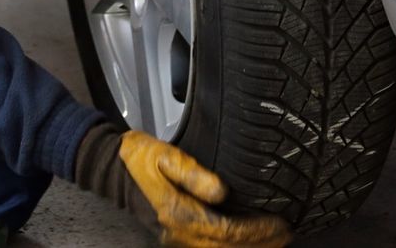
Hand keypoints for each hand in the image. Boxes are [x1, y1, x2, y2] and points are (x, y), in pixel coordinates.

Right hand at [75, 124, 291, 246]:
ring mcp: (174, 238)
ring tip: (272, 242)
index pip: (226, 230)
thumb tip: (222, 191)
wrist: (110, 169)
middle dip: (258, 244)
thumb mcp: (165, 156)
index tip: (279, 224)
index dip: (256, 231)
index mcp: (178, 213)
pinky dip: (228, 247)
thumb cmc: (139, 158)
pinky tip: (242, 242)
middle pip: (225, 247)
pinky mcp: (173, 236)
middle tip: (285, 235)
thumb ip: (193, 173)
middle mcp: (177, 233)